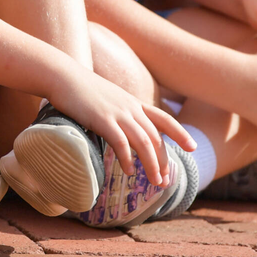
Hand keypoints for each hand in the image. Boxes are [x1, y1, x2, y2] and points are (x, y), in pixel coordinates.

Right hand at [47, 62, 194, 185]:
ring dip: (152, 164)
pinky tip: (129, 171)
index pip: (164, 119)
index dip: (181, 133)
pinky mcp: (102, 119)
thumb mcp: (108, 98)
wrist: (63, 75)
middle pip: (156, 137)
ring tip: (155, 182)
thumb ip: (118, 112)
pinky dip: (127, 158)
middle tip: (165, 180)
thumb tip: (121, 129)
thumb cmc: (81, 88)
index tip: (193, 147)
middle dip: (164, 160)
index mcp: (133, 103)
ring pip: (144, 142)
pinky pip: (120, 142)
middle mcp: (130, 108)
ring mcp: (117, 113)